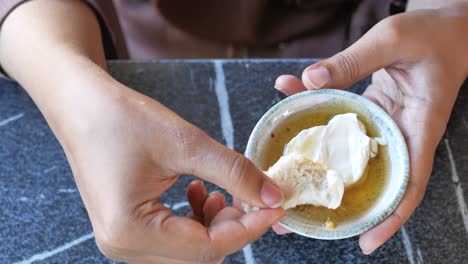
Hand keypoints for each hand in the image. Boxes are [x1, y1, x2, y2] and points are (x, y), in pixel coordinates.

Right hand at [59, 80, 284, 262]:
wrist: (81, 105)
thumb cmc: (121, 119)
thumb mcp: (185, 143)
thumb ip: (234, 173)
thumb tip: (273, 196)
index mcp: (130, 230)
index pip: (207, 248)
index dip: (248, 228)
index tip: (275, 206)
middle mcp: (123, 245)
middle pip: (198, 254)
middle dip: (232, 227)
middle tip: (249, 194)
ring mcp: (123, 239)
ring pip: (189, 248)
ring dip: (214, 224)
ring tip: (219, 191)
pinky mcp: (127, 227)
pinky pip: (173, 238)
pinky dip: (195, 220)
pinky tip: (199, 191)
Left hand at [273, 3, 467, 253]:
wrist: (443, 27)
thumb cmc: (431, 34)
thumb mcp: (392, 41)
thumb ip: (353, 61)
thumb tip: (308, 81)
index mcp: (418, 129)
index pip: (408, 185)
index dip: (390, 217)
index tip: (367, 242)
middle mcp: (400, 135)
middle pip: (372, 180)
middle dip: (339, 202)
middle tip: (300, 218)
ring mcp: (382, 126)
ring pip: (349, 155)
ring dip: (317, 164)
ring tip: (284, 178)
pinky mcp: (368, 113)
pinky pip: (339, 123)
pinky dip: (314, 116)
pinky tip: (289, 95)